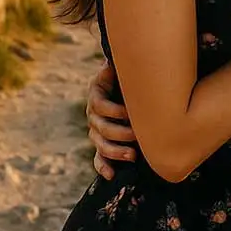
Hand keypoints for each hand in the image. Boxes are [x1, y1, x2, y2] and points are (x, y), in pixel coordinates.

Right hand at [86, 60, 136, 179]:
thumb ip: (122, 63)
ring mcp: (97, 129)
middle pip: (99, 127)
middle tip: (137, 136)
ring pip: (100, 143)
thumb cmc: (132, 75)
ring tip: (132, 155)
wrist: (132, 87)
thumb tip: (119, 54)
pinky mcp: (102, 144)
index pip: (99, 104)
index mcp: (97, 92)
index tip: (130, 113)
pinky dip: (103, 166)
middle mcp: (94, 112)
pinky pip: (98, 158)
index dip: (114, 110)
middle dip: (119, 133)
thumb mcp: (126, 68)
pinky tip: (111, 175)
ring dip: (115, 151)